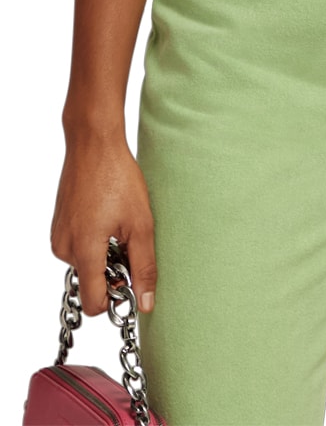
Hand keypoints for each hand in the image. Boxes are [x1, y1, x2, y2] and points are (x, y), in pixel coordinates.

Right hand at [50, 130, 156, 317]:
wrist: (94, 144)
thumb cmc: (119, 178)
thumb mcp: (141, 224)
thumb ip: (143, 267)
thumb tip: (145, 304)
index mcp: (83, 250)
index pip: (93, 303)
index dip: (114, 299)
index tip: (131, 281)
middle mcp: (64, 248)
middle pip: (90, 282)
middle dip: (111, 271)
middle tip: (128, 240)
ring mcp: (58, 235)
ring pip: (84, 264)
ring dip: (102, 254)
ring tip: (117, 223)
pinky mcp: (57, 225)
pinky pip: (76, 247)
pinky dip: (92, 241)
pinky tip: (105, 216)